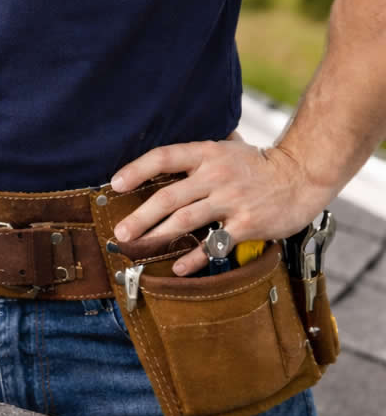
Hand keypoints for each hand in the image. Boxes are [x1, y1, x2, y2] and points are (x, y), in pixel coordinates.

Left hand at [109, 137, 333, 275]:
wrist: (301, 176)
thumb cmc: (260, 163)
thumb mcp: (230, 147)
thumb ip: (202, 152)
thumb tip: (172, 154)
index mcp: (207, 154)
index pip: (164, 157)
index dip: (137, 170)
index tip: (115, 184)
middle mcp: (215, 176)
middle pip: (168, 196)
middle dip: (139, 216)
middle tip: (120, 233)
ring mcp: (230, 201)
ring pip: (185, 221)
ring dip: (157, 236)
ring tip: (137, 247)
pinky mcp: (245, 224)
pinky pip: (213, 244)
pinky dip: (194, 258)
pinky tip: (178, 268)